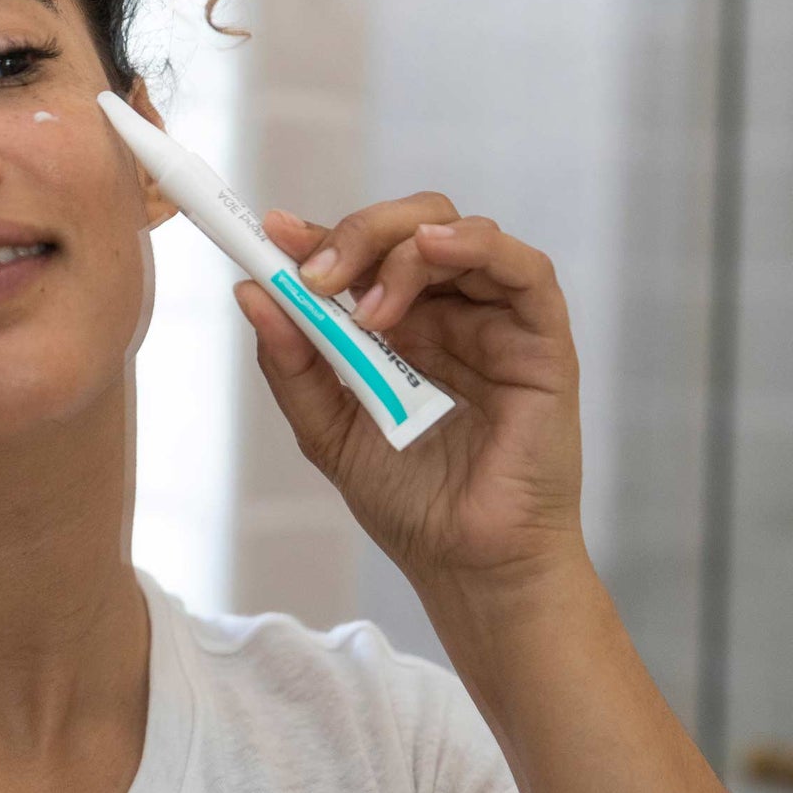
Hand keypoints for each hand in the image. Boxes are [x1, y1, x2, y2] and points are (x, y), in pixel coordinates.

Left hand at [232, 194, 589, 615]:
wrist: (467, 566)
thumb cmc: (409, 504)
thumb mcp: (328, 429)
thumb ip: (292, 364)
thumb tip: (250, 293)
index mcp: (397, 326)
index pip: (359, 255)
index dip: (317, 236)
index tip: (272, 233)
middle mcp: (446, 312)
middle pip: (407, 226)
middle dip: (355, 235)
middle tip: (316, 276)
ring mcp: (494, 322)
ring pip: (456, 234)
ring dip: (401, 250)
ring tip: (370, 307)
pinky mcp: (541, 340)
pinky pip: (525, 269)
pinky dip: (476, 245)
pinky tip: (434, 249)